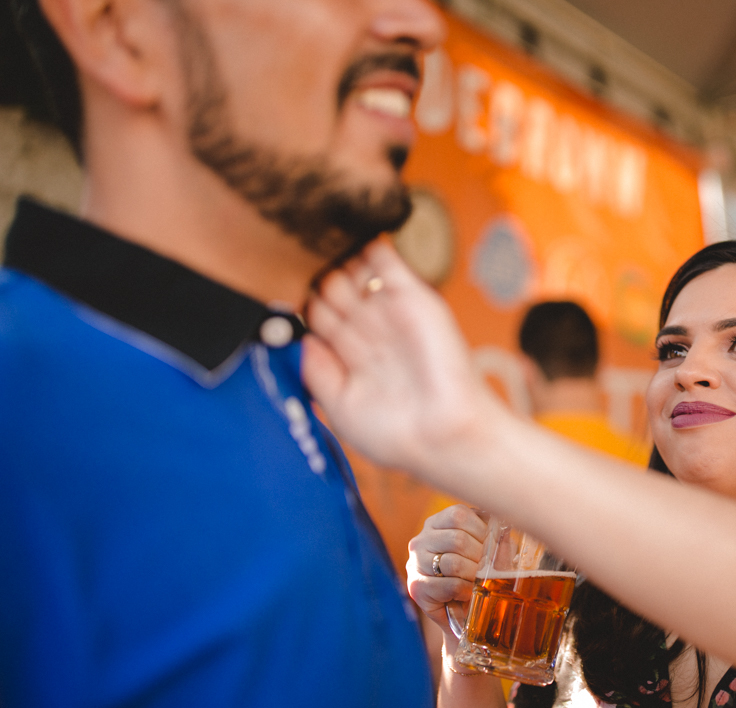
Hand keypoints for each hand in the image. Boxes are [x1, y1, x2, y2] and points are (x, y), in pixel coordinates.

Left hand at [303, 238, 499, 477]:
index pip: (315, 312)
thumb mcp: (339, 406)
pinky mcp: (413, 296)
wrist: (445, 437)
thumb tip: (298, 334)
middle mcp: (369, 329)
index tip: (266, 278)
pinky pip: (387, 258)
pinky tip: (344, 218)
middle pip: (329, 285)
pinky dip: (368, 237)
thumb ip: (316, 370)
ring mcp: (390, 310)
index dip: (293, 296)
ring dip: (332, 248)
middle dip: (307, 269)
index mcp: (351, 356)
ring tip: (306, 225)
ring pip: (353, 267)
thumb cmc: (396, 435)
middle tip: (282, 247)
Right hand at [406, 505, 488, 638]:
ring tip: (481, 581)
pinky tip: (470, 593)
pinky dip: (466, 590)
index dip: (481, 529)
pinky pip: (449, 585)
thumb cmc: (475, 574)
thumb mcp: (487, 551)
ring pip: (453, 563)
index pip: (459, 515)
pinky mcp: (417, 587)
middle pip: (457, 539)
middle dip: (481, 556)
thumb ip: (496, 538)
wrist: (461, 612)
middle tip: (490, 568)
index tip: (494, 545)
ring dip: (474, 574)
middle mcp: (421, 539)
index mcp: (437, 523)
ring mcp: (415, 563)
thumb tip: (507, 528)